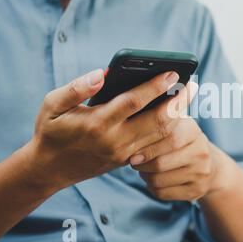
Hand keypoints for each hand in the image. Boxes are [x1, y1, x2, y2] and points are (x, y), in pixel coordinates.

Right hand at [23, 69, 191, 193]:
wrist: (50, 169)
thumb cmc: (52, 131)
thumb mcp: (52, 105)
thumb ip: (76, 88)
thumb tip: (102, 73)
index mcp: (97, 123)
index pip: (133, 102)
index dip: (155, 86)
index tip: (172, 72)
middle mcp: (115, 141)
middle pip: (158, 121)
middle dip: (178, 101)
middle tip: (192, 84)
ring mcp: (125, 154)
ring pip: (162, 135)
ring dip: (179, 115)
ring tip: (188, 96)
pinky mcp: (129, 160)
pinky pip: (157, 145)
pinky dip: (170, 129)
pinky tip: (177, 113)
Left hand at [130, 116, 230, 201]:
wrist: (209, 166)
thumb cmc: (182, 140)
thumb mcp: (177, 123)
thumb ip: (160, 113)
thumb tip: (137, 99)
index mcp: (193, 131)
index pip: (168, 137)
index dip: (146, 146)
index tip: (131, 150)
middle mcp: (201, 152)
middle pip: (161, 162)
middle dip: (142, 164)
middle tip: (133, 161)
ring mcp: (201, 173)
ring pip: (159, 180)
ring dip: (145, 176)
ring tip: (143, 169)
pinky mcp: (196, 191)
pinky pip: (163, 193)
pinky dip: (152, 187)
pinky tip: (153, 179)